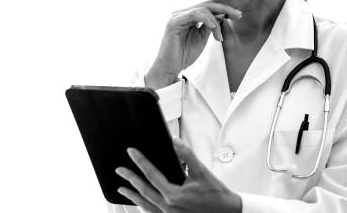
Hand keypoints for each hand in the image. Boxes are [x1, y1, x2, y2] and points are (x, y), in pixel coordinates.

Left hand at [116, 138, 241, 212]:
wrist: (227, 212)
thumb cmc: (216, 195)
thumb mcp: (201, 171)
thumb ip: (186, 154)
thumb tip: (174, 141)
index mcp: (174, 195)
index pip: (151, 175)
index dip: (140, 161)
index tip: (132, 152)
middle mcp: (168, 207)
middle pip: (143, 191)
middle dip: (130, 179)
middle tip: (120, 170)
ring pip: (145, 205)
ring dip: (133, 195)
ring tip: (122, 189)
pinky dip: (143, 206)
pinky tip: (140, 203)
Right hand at [146, 2, 241, 88]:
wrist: (169, 68)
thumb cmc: (184, 54)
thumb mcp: (202, 38)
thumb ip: (210, 26)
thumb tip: (222, 16)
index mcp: (188, 16)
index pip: (208, 7)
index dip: (224, 9)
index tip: (238, 15)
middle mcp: (182, 13)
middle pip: (207, 4)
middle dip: (225, 9)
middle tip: (239, 15)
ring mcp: (177, 16)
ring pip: (202, 8)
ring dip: (216, 21)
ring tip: (220, 36)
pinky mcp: (174, 22)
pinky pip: (193, 14)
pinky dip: (206, 19)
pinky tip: (214, 27)